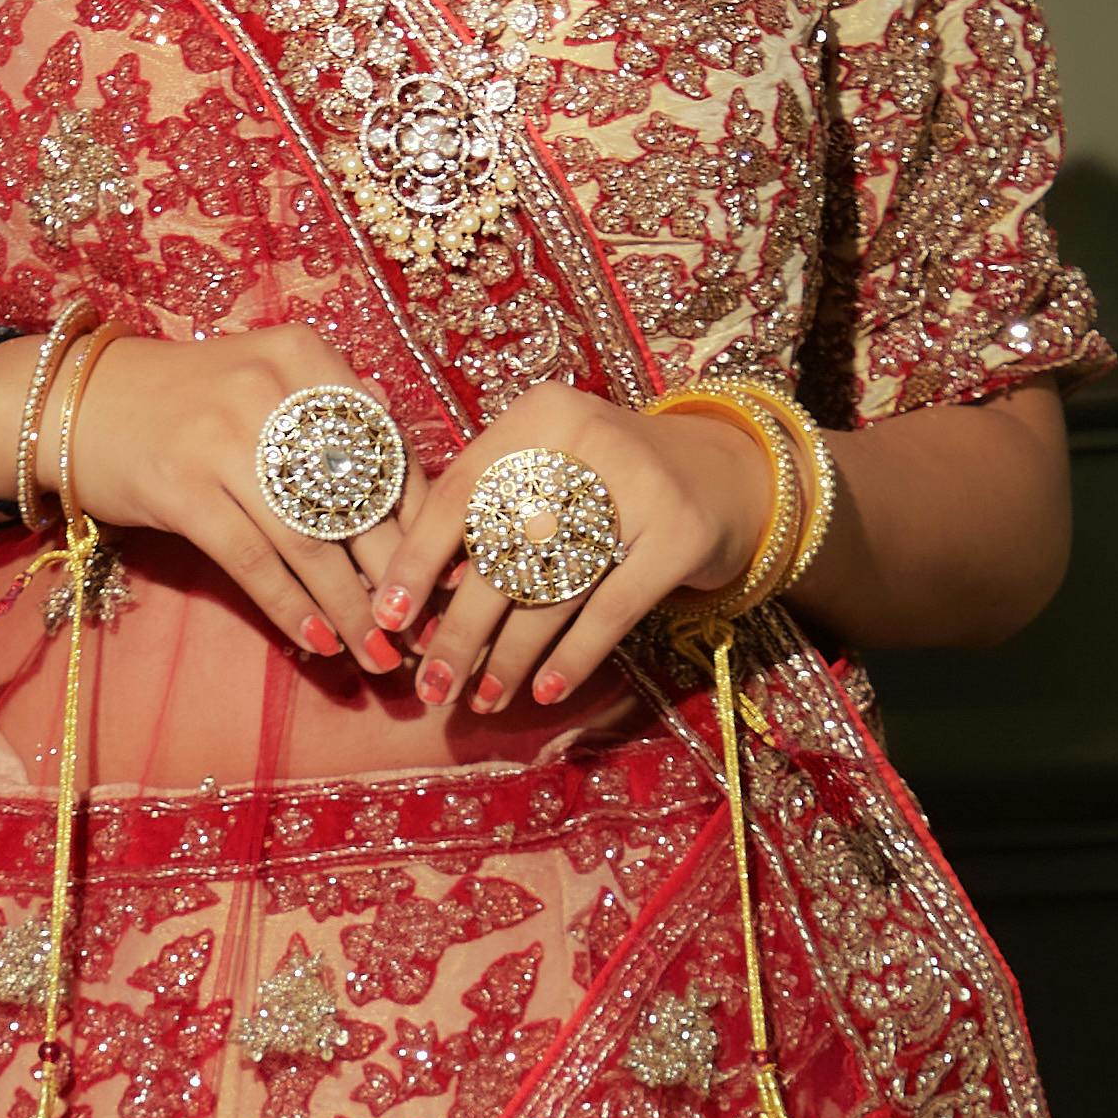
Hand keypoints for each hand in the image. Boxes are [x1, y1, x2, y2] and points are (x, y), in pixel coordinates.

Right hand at [57, 324, 411, 667]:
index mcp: (304, 358)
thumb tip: (409, 469)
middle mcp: (269, 389)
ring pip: (310, 541)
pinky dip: (291, 607)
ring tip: (380, 655)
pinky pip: (254, 562)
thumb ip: (335, 412)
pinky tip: (319, 641)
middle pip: (355, 500)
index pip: (385, 449)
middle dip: (397, 577)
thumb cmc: (186, 402)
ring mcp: (223, 437)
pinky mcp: (182, 487)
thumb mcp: (265, 380)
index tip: (442, 577)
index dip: (420, 523)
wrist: (77, 402)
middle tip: (425, 630)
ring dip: (351, 609)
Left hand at [377, 386, 773, 715]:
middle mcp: (585, 438)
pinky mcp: (680, 533)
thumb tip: (414, 598)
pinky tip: (545, 692)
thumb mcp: (549, 467)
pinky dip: (572, 658)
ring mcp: (639, 485)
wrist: (728, 473)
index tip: (390, 618)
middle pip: (501, 551)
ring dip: (510, 656)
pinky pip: (609, 611)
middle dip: (461, 629)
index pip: (460, 495)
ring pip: (551, 588)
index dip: (419, 562)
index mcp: (537, 417)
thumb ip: (490, 508)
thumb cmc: (609, 482)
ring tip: (481, 700)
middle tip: (432, 684)